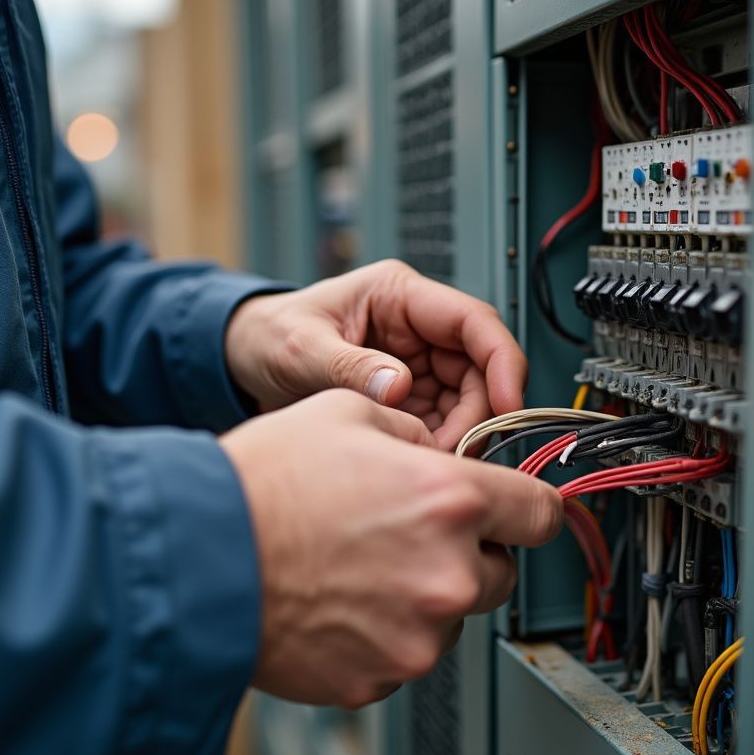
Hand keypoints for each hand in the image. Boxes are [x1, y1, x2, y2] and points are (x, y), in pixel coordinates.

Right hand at [219, 390, 561, 708]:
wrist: (195, 561)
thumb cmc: (261, 487)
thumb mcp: (345, 414)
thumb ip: (412, 434)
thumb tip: (432, 452)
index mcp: (449, 500)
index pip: (542, 514)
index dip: (531, 508)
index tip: (521, 512)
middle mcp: (446, 574)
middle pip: (499, 573)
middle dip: (465, 553)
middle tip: (407, 535)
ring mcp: (414, 637)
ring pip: (448, 616)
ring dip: (421, 595)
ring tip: (355, 568)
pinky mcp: (377, 680)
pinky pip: (402, 654)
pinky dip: (382, 634)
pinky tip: (336, 603)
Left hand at [224, 260, 525, 449]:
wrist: (245, 361)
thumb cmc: (269, 335)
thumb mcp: (301, 347)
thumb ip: (349, 366)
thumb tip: (400, 388)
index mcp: (400, 295)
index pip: (473, 322)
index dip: (501, 361)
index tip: (508, 403)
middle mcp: (417, 328)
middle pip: (478, 368)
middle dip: (478, 411)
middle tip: (458, 449)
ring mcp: (416, 363)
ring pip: (466, 400)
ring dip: (459, 432)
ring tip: (432, 458)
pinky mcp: (408, 396)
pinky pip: (440, 421)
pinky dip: (437, 444)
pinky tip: (418, 459)